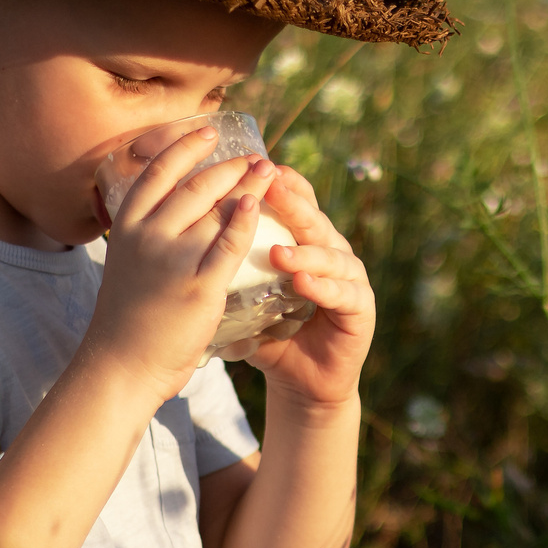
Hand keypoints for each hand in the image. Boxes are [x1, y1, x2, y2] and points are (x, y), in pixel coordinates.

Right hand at [84, 128, 273, 399]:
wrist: (121, 363)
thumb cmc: (127, 317)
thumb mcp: (128, 261)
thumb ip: (148, 233)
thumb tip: (176, 208)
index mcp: (127, 225)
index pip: (157, 171)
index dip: (185, 146)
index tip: (208, 132)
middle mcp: (148, 234)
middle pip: (193, 184)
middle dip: (228, 165)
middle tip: (255, 156)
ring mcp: (173, 258)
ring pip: (214, 208)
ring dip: (245, 185)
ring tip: (268, 172)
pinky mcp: (198, 285)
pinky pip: (228, 243)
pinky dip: (246, 220)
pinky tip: (259, 205)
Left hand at [242, 163, 375, 410]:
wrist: (303, 381)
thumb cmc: (272, 335)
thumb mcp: (247, 297)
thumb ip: (230, 268)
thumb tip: (184, 237)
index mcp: (308, 243)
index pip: (299, 204)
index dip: (284, 184)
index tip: (262, 165)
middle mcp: (334, 254)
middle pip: (315, 220)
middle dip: (294, 203)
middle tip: (271, 186)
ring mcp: (352, 280)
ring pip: (332, 255)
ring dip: (305, 252)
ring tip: (278, 253)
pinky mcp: (362, 310)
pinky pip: (344, 294)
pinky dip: (323, 287)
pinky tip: (303, 284)